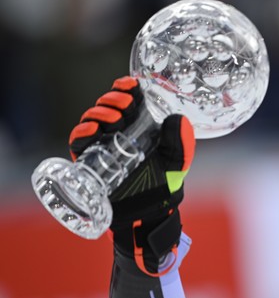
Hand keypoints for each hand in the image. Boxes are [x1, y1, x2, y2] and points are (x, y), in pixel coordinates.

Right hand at [69, 76, 194, 274]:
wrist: (150, 212)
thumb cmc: (163, 183)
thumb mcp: (177, 161)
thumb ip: (181, 142)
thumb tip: (178, 119)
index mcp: (138, 125)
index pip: (128, 100)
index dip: (127, 89)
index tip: (132, 85)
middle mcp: (117, 131)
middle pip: (108, 106)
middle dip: (113, 100)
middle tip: (123, 104)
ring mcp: (102, 145)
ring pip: (92, 120)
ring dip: (99, 114)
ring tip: (112, 119)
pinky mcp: (88, 160)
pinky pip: (79, 143)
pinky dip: (82, 133)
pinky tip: (92, 132)